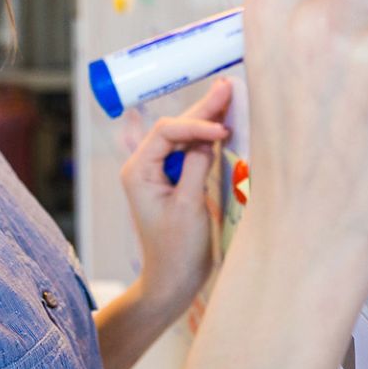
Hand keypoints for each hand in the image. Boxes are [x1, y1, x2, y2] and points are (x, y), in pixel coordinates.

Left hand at [119, 79, 231, 319]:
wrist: (173, 282)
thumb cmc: (176, 250)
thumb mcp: (188, 206)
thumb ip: (196, 166)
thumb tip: (209, 136)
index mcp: (138, 171)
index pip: (167, 133)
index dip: (195, 125)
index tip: (222, 132)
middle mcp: (145, 166)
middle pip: (175, 128)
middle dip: (202, 110)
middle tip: (227, 86)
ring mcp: (160, 173)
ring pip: (185, 136)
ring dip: (207, 119)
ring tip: (228, 94)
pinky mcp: (176, 181)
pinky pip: (192, 152)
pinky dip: (209, 138)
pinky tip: (224, 122)